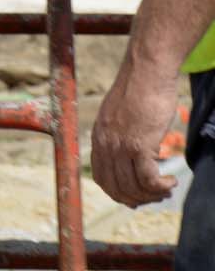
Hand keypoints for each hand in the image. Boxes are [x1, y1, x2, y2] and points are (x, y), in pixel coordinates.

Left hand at [90, 53, 186, 206]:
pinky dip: (160, 187)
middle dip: (137, 198)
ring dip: (151, 195)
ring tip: (166, 190)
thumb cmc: (139, 90)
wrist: (145, 72)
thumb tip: (131, 154)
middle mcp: (105, 143)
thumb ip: (120, 134)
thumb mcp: (120, 115)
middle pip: (116, 187)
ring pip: (132, 187)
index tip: (136, 196)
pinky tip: (171, 182)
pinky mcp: (139, 144)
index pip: (101, 177)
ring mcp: (120, 145)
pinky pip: (148, 179)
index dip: (119, 192)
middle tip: (156, 196)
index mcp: (99, 137)